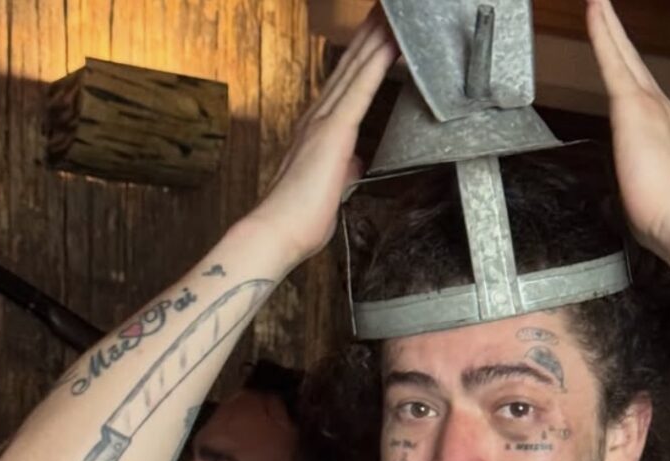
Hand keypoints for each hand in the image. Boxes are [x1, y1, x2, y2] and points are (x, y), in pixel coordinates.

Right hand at [244, 7, 397, 265]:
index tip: (377, 33)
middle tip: (386, 9)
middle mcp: (318, 116)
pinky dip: (377, 63)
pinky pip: (361, 88)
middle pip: (351, 64)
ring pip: (356, 67)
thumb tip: (354, 161)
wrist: (279, 230)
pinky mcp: (334, 130)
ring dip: (376, 37)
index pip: (347, 83)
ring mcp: (325, 119)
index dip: (362, 55)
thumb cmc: (301, 216)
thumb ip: (343, 168)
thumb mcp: (331, 187)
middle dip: (371, 34)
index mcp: (318, 129)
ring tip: (391, 13)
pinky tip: (390, 43)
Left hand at [586, 0, 669, 258]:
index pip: (635, 86)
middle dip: (615, 31)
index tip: (615, 45)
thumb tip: (637, 196)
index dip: (624, 62)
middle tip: (602, 4)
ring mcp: (647, 103)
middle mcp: (658, 108)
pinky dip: (602, 30)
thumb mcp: (649, 194)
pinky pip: (611, 58)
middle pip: (630, 58)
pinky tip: (594, 8)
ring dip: (607, 23)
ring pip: (620, 51)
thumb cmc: (666, 215)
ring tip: (597, 1)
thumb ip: (641, 183)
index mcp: (660, 128)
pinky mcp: (631, 105)